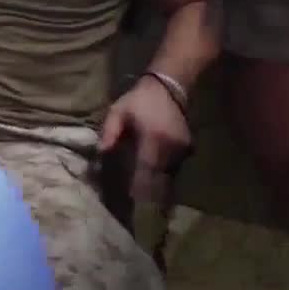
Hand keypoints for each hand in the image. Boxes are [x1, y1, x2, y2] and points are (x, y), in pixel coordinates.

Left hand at [100, 75, 192, 200]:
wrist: (169, 86)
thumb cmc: (140, 99)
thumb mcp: (118, 111)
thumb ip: (109, 132)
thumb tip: (101, 152)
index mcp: (153, 138)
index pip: (146, 169)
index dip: (139, 186)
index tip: (130, 199)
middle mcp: (171, 146)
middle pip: (159, 177)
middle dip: (148, 190)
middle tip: (135, 203)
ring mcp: (182, 148)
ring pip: (168, 174)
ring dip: (157, 184)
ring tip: (144, 195)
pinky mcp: (187, 148)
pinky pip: (174, 167)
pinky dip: (164, 174)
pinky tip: (154, 179)